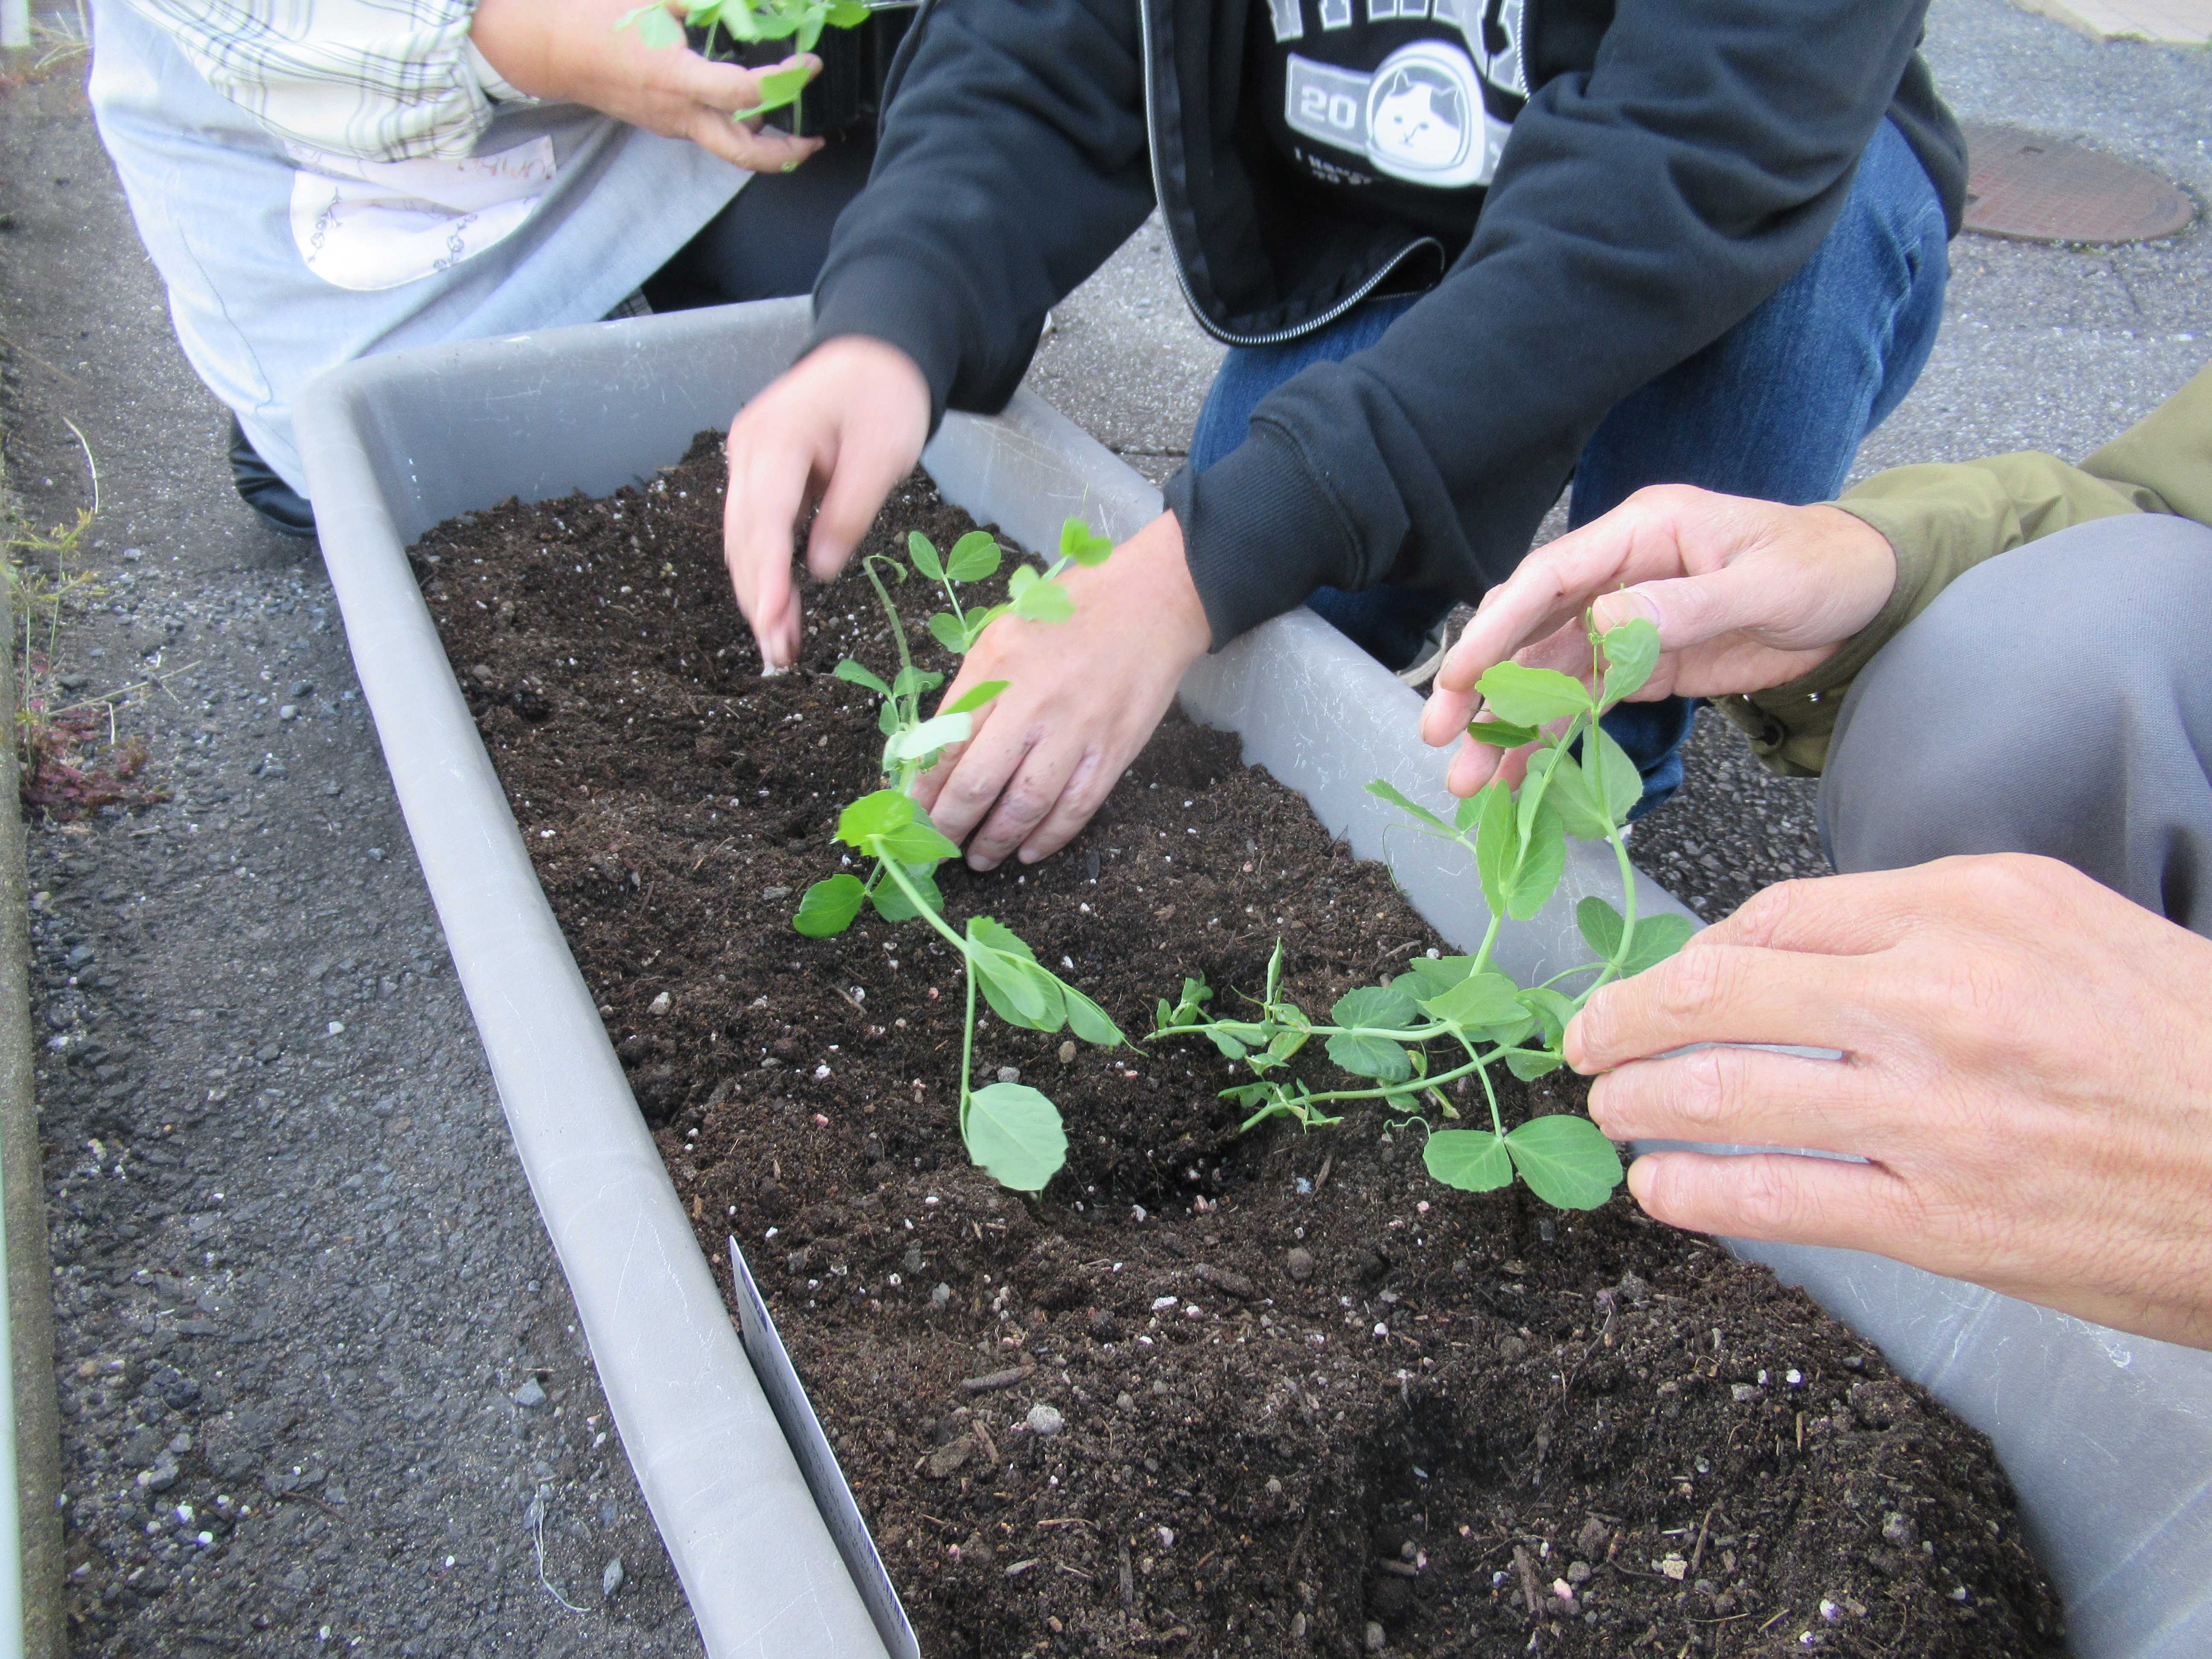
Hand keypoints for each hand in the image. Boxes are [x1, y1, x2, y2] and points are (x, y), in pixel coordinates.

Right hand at [471, 0, 823, 172]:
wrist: (550, 48)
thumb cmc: (597, 15)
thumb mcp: (653, 0)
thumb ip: (704, 5)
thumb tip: (745, 7)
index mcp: (675, 78)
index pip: (744, 93)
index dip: (783, 82)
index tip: (809, 64)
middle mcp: (678, 113)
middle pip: (743, 153)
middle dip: (785, 153)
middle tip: (814, 139)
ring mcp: (671, 124)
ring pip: (728, 148)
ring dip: (764, 144)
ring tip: (794, 127)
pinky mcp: (665, 124)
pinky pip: (709, 132)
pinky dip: (736, 125)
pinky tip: (752, 107)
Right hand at [723, 337, 932, 670]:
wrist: (875, 352)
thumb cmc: (885, 395)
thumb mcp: (883, 454)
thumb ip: (850, 510)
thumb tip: (821, 569)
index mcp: (777, 439)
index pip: (765, 520)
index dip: (767, 576)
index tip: (771, 621)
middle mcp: (749, 449)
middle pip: (744, 537)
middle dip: (758, 599)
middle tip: (779, 654)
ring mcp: (748, 459)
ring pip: (742, 538)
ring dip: (757, 592)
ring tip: (778, 645)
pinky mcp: (758, 471)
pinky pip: (754, 527)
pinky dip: (763, 568)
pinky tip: (776, 606)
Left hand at [911, 512, 1210, 869]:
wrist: (1151, 601)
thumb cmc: (1069, 614)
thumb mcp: (1003, 635)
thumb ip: (971, 689)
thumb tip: (932, 749)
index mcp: (997, 669)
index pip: (945, 743)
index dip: (923, 787)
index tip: (910, 812)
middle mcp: (1033, 703)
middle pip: (978, 782)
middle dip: (950, 824)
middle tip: (936, 846)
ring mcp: (1076, 729)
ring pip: (1025, 804)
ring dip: (997, 840)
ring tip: (980, 858)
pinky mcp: (1112, 749)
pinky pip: (1076, 807)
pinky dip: (1050, 837)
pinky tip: (1029, 852)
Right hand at [1419, 485, 1895, 796]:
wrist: (1868, 595)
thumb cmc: (1825, 569)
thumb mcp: (1765, 584)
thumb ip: (1687, 605)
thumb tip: (1608, 621)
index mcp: (1641, 533)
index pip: (1550, 577)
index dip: (1499, 625)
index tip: (1462, 674)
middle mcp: (1619, 573)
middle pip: (1530, 627)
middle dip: (1482, 682)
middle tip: (1440, 736)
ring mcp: (1625, 620)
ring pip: (1546, 672)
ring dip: (1507, 722)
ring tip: (1472, 779)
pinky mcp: (1641, 663)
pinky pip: (1580, 699)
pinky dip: (1548, 734)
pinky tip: (1519, 771)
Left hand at [1564, 855, 2211, 1350]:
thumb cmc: (2178, 1039)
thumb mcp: (2060, 925)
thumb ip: (1921, 921)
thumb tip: (1784, 947)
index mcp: (1969, 909)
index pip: (1776, 914)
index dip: (1694, 951)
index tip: (1664, 978)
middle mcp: (1938, 999)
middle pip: (1717, 991)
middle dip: (1622, 1016)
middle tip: (1583, 1036)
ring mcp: (1933, 1115)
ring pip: (1722, 1092)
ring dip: (1635, 1099)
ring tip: (1604, 1106)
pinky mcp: (1942, 1221)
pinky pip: (1776, 1198)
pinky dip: (1694, 1192)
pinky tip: (1657, 1188)